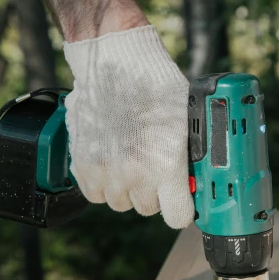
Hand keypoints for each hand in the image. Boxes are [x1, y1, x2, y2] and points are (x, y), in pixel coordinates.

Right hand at [64, 25, 193, 228]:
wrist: (116, 63)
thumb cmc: (156, 86)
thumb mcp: (186, 122)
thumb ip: (188, 157)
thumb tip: (194, 180)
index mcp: (167, 167)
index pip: (178, 217)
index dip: (182, 209)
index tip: (181, 200)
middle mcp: (136, 175)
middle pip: (148, 208)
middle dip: (153, 192)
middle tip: (153, 168)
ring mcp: (107, 172)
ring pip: (120, 202)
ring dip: (126, 188)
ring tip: (130, 160)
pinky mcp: (84, 165)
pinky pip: (94, 194)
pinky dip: (102, 183)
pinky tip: (110, 162)